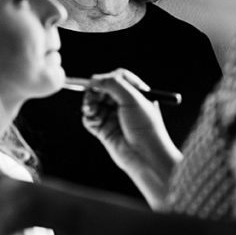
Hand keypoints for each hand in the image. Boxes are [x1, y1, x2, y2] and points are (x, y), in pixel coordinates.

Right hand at [81, 69, 180, 204]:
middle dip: (94, 92)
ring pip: (94, 103)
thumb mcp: (133, 99)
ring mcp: (114, 117)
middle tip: (91, 97)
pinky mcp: (105, 130)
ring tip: (90, 109)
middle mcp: (124, 104)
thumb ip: (113, 84)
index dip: (106, 78)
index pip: (117, 77)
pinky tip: (94, 121)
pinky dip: (89, 118)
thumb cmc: (146, 127)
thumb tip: (94, 79)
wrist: (146, 157)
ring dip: (89, 104)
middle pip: (102, 89)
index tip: (98, 83)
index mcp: (136, 93)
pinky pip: (90, 119)